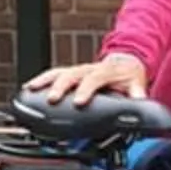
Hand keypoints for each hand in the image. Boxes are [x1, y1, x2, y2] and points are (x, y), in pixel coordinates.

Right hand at [22, 51, 149, 106]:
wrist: (126, 62)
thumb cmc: (129, 76)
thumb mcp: (137, 85)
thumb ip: (138, 96)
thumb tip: (141, 107)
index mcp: (105, 72)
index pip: (94, 79)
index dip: (86, 90)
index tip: (80, 102)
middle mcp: (88, 69)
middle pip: (71, 74)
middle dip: (59, 86)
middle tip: (51, 99)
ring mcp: (78, 70)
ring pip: (58, 72)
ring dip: (44, 80)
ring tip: (31, 89)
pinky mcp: (70, 73)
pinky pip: (53, 74)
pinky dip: (41, 80)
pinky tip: (29, 87)